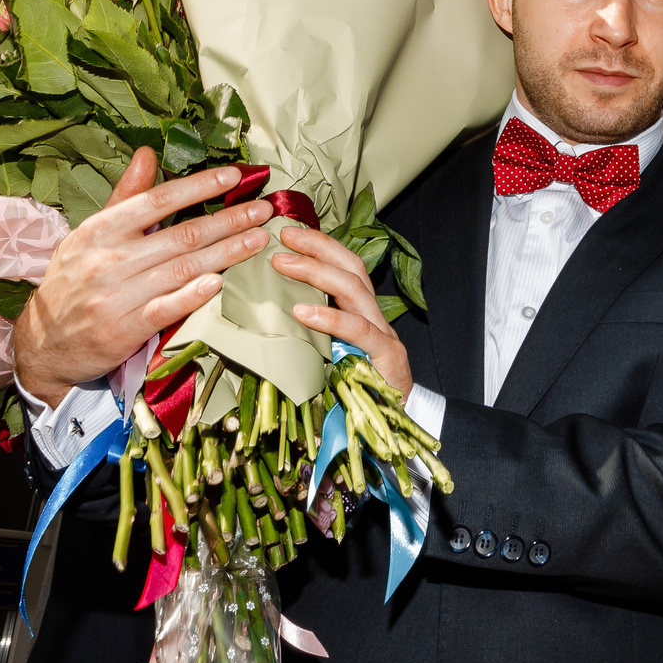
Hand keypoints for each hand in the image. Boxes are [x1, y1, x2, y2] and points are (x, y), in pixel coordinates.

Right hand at [12, 154, 273, 404]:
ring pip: (182, 269)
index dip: (198, 186)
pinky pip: (165, 309)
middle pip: (180, 235)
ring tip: (258, 240)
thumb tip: (148, 153)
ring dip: (226, 253)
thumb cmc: (73, 282)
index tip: (234, 177)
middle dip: (228, 220)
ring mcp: (116, 296)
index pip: (157, 200)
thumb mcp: (89, 234)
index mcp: (100, 230)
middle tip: (263, 210)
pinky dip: (193, 295)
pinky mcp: (124, 330)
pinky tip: (220, 282)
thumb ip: (124, 196)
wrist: (44, 344)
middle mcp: (108, 260)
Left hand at [272, 223, 409, 394]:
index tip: (287, 233)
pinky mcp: (387, 357)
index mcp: (361, 314)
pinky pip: (358, 331)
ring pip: (354, 290)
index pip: (345, 267)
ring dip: (315, 273)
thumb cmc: (355, 395)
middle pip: (351, 268)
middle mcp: (375, 317)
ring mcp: (384, 335)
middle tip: (283, 237)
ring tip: (282, 264)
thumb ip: (309, 335)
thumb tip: (268, 315)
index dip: (320, 246)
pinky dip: (329, 318)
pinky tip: (301, 312)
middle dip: (317, 247)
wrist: (394, 429)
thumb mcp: (328, 358)